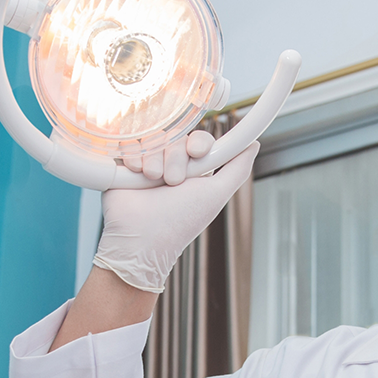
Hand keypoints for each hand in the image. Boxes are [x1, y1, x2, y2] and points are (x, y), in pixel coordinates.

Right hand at [95, 132, 259, 292]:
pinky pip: (130, 144)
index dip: (199, 142)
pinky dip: (135, 156)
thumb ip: (237, 170)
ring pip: (154, 141)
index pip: (198, 140)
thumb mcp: (216, 194)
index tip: (198, 153)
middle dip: (176, 157)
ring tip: (154, 180)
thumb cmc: (181, 222)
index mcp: (193, 170)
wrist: (143, 239)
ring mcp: (147, 165)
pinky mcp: (125, 167)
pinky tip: (137, 174)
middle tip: (173, 181)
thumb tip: (253, 144)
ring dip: (156, 159)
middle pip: (176, 138)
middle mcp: (170, 165)